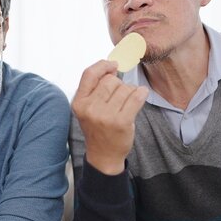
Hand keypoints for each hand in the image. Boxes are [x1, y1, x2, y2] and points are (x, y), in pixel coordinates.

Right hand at [72, 60, 147, 174]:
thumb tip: (112, 65)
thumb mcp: (88, 108)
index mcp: (79, 102)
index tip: (114, 65)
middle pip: (110, 80)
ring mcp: (105, 116)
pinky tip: (141, 95)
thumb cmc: (98, 128)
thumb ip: (95, 87)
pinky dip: (141, 93)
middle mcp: (90, 108)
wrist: (103, 155)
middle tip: (119, 97)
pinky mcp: (121, 122)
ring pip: (125, 88)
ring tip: (127, 103)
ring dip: (130, 92)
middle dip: (118, 84)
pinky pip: (136, 97)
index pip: (89, 74)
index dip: (103, 65)